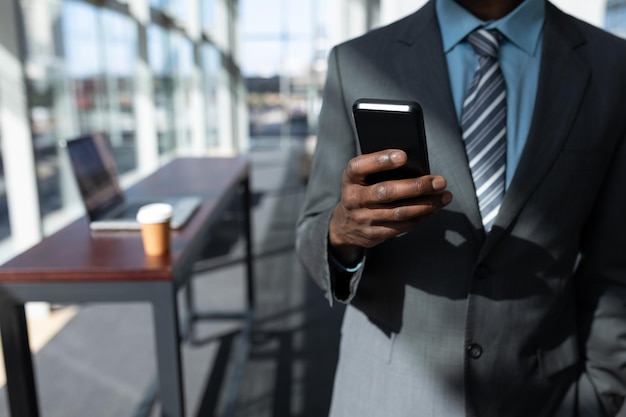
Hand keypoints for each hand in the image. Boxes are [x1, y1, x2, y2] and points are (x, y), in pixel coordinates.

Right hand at [329, 149, 451, 264]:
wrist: (345, 225)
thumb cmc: (362, 190)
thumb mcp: (361, 177)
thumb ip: (379, 170)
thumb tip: (416, 166)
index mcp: (350, 178)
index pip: (360, 166)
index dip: (380, 160)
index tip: (404, 155)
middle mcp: (354, 199)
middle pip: (386, 192)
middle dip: (416, 187)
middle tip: (439, 181)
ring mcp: (363, 219)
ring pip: (398, 212)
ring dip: (426, 204)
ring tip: (444, 196)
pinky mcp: (374, 234)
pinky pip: (402, 226)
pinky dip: (421, 217)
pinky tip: (434, 208)